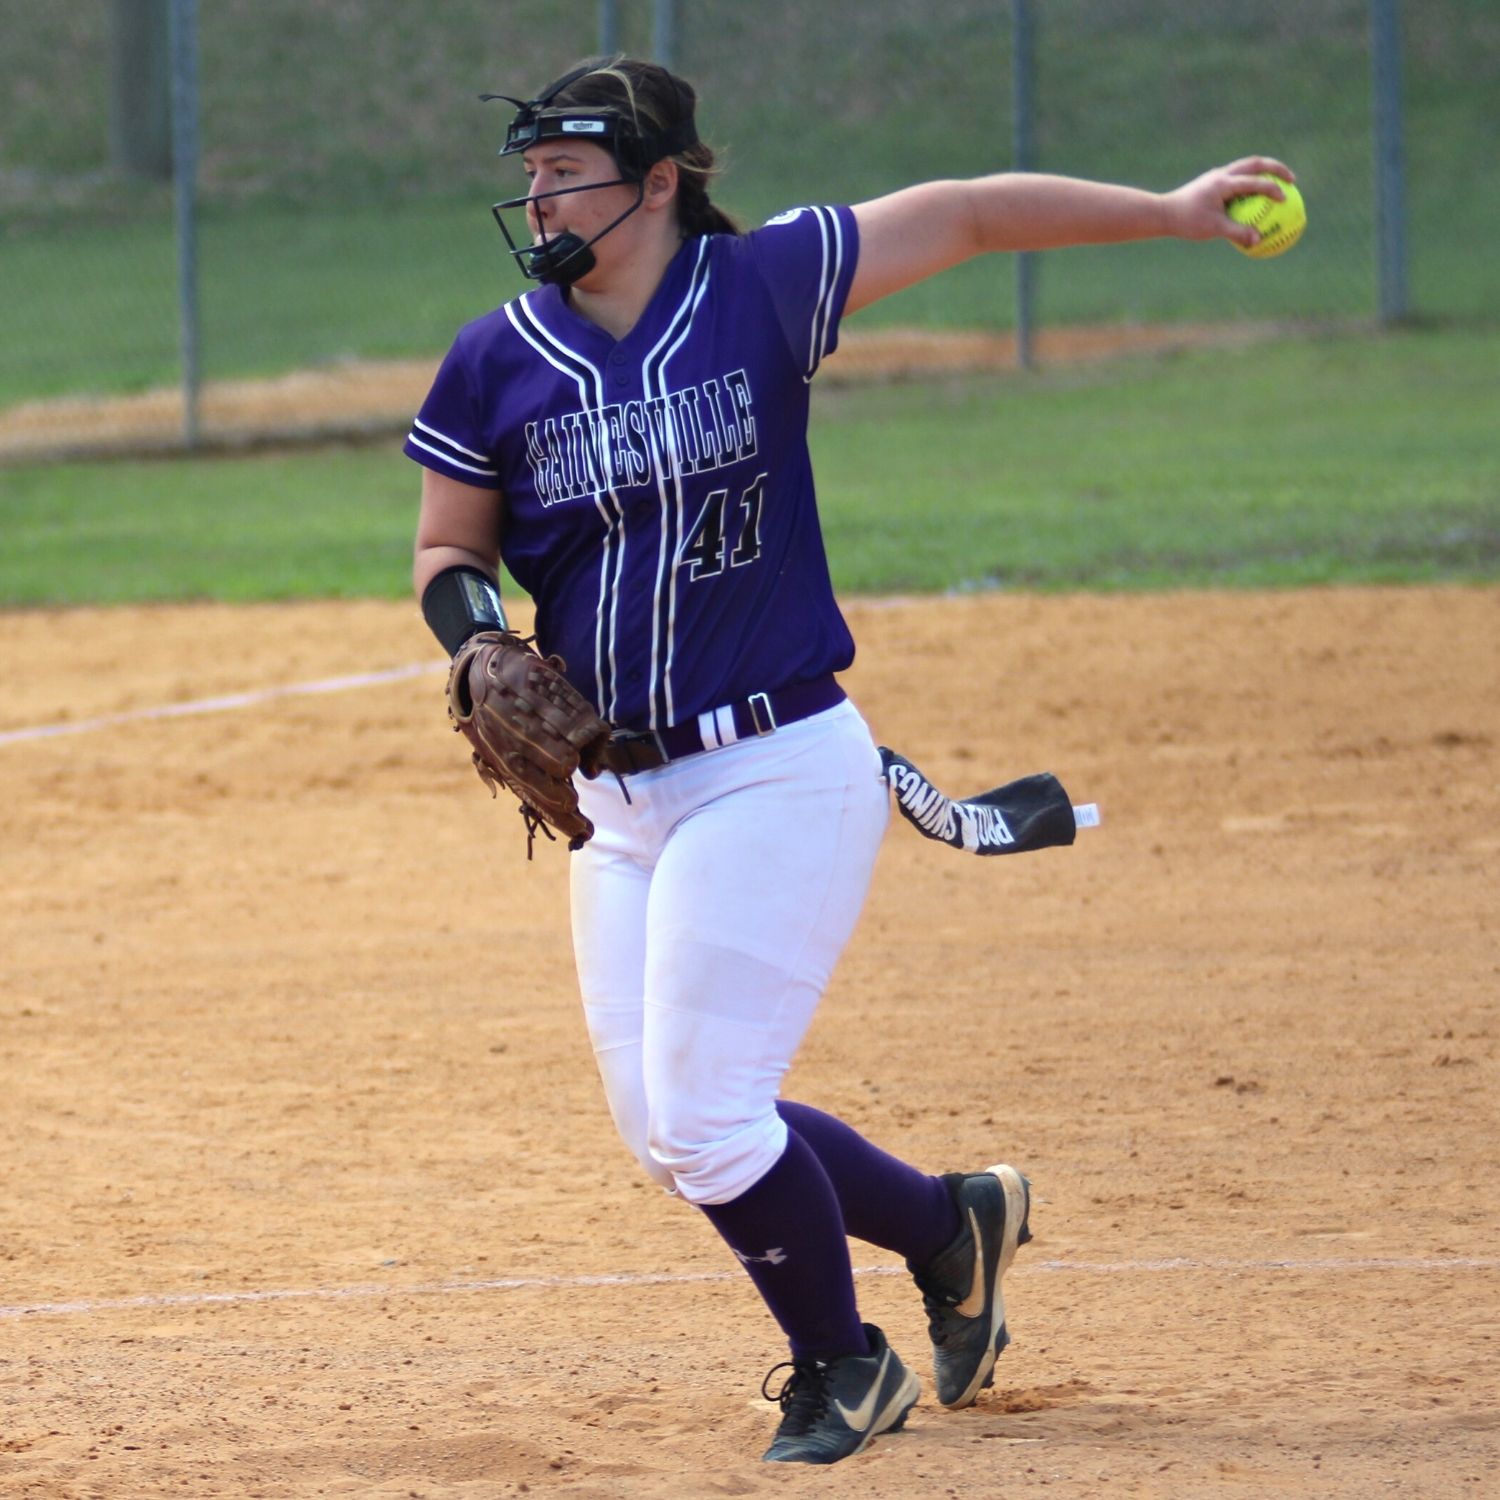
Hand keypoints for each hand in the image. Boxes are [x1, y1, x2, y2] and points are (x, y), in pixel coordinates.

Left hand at [1162, 157, 1295, 248]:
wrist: (1163, 213)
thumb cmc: (1186, 221)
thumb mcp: (1212, 229)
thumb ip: (1237, 233)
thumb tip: (1258, 241)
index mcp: (1224, 183)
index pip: (1255, 182)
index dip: (1273, 190)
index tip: (1286, 199)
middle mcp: (1222, 174)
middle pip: (1256, 163)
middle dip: (1276, 169)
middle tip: (1292, 179)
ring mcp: (1218, 175)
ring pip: (1247, 167)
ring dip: (1264, 172)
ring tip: (1279, 183)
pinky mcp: (1214, 182)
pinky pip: (1238, 177)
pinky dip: (1251, 182)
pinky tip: (1257, 196)